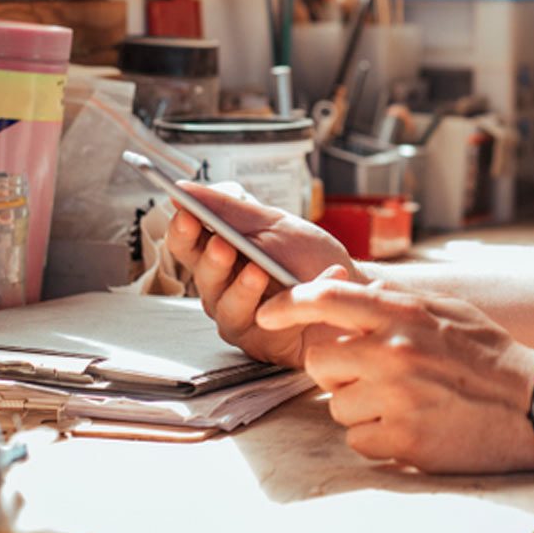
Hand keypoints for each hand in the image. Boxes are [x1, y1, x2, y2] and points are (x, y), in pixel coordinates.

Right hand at [165, 183, 364, 367]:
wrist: (352, 287)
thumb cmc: (308, 257)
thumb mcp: (272, 224)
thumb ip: (229, 210)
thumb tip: (182, 190)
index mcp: (222, 255)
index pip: (188, 245)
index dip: (182, 231)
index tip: (186, 215)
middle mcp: (224, 291)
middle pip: (203, 278)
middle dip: (212, 261)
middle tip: (222, 245)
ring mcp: (243, 319)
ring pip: (228, 309)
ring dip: (243, 289)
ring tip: (258, 272)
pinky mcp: (266, 342)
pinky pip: (271, 325)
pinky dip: (297, 300)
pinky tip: (315, 283)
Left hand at [256, 278, 533, 473]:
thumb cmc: (488, 353)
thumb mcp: (444, 308)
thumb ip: (392, 300)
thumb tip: (337, 287)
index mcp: (404, 313)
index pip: (328, 298)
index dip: (290, 303)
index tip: (267, 314)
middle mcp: (393, 351)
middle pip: (319, 357)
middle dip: (333, 366)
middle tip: (368, 369)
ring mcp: (396, 397)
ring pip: (335, 402)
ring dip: (358, 404)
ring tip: (403, 398)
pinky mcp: (402, 439)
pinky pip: (357, 439)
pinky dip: (376, 435)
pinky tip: (411, 422)